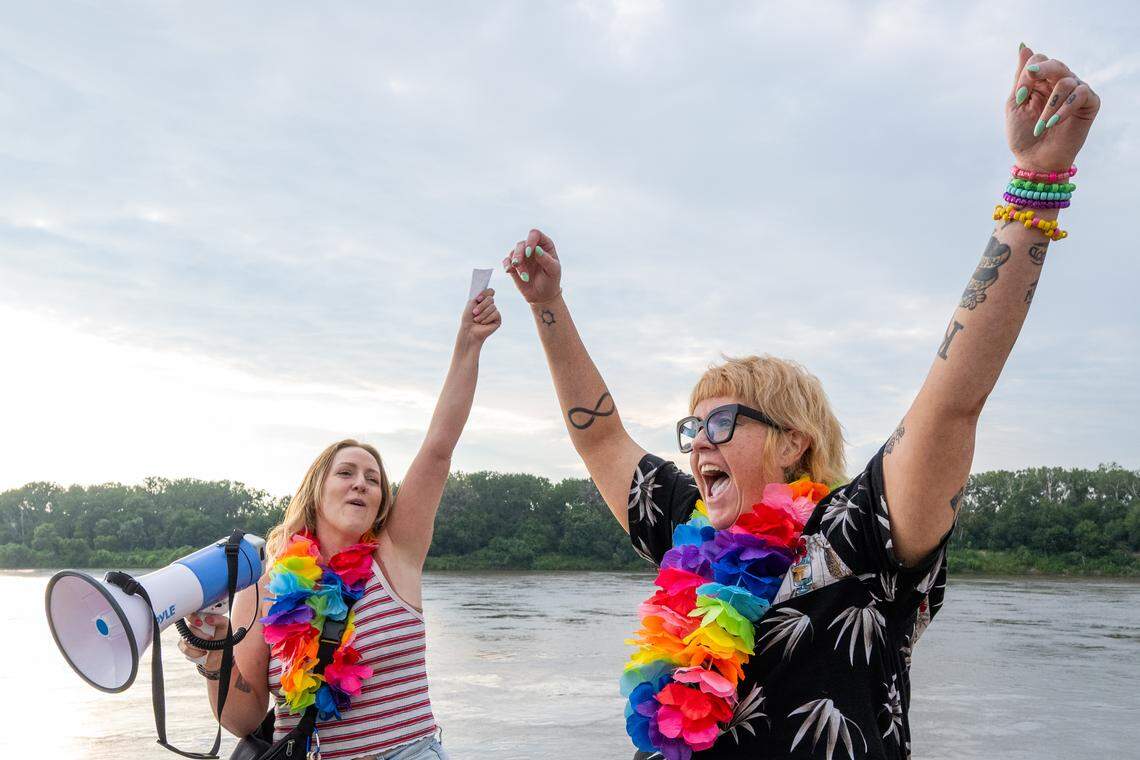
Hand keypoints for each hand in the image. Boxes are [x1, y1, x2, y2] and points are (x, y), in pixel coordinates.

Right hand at [177, 612, 228, 670]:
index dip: (192, 617)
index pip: (191, 612)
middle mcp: (193, 625)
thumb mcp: (225, 627)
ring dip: (198, 644)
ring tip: (208, 646)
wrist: (218, 654)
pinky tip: (203, 652)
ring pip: (185, 638)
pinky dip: (194, 652)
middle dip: (199, 634)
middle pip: (187, 626)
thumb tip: (209, 619)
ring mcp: (187, 635)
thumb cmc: (222, 637)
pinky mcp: (184, 646)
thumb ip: (220, 620)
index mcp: (202, 617)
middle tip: (210, 638)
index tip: (200, 623)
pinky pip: (184, 648)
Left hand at [462, 287, 500, 343]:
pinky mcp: (498, 320)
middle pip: (491, 299)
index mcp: (484, 300)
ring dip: (482, 314)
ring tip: (477, 320)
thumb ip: (480, 295)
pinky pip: (495, 314)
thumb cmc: (468, 318)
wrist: (469, 330)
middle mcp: (490, 305)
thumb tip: (490, 291)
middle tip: (474, 312)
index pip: (490, 291)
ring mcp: (495, 312)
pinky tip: (483, 323)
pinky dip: (487, 318)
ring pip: (492, 307)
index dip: (485, 293)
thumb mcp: (471, 303)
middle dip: (481, 306)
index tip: (478, 299)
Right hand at [502, 228, 561, 304]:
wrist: (542, 296)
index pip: (535, 235)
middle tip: (518, 264)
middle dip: (519, 254)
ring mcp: (522, 256)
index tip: (528, 252)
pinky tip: (509, 271)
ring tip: (524, 277)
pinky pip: (506, 261)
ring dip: (516, 264)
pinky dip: (506, 265)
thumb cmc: (551, 281)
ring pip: (513, 253)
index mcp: (544, 245)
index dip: (530, 241)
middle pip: (521, 244)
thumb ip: (546, 259)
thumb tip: (536, 249)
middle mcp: (532, 248)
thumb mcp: (553, 271)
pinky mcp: (514, 265)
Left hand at [1007, 44, 1099, 171]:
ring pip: (1066, 81)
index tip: (1019, 97)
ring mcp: (1076, 92)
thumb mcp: (1016, 104)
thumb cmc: (1023, 134)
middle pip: (1055, 63)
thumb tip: (1023, 45)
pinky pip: (1081, 94)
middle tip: (1027, 94)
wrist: (1036, 160)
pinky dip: (1065, 108)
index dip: (1027, 74)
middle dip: (1040, 74)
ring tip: (1041, 125)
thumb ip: (1021, 77)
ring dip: (1050, 105)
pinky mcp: (1090, 104)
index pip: (1038, 60)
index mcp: (1041, 81)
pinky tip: (1053, 122)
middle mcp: (1060, 83)